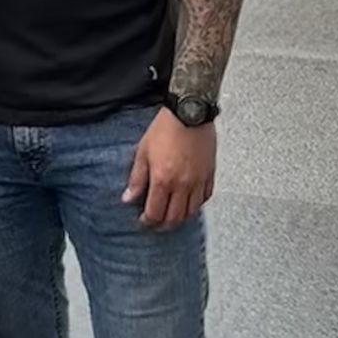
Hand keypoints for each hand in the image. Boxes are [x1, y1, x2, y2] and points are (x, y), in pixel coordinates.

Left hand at [122, 110, 216, 228]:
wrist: (189, 113)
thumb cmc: (165, 129)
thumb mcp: (143, 152)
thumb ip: (137, 178)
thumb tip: (128, 198)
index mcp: (163, 180)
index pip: (155, 212)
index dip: (148, 221)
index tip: (144, 220)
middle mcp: (182, 185)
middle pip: (175, 217)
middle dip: (164, 225)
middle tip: (157, 223)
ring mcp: (198, 181)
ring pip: (192, 212)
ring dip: (181, 218)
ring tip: (172, 215)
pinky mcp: (209, 174)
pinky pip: (205, 198)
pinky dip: (197, 205)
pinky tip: (189, 202)